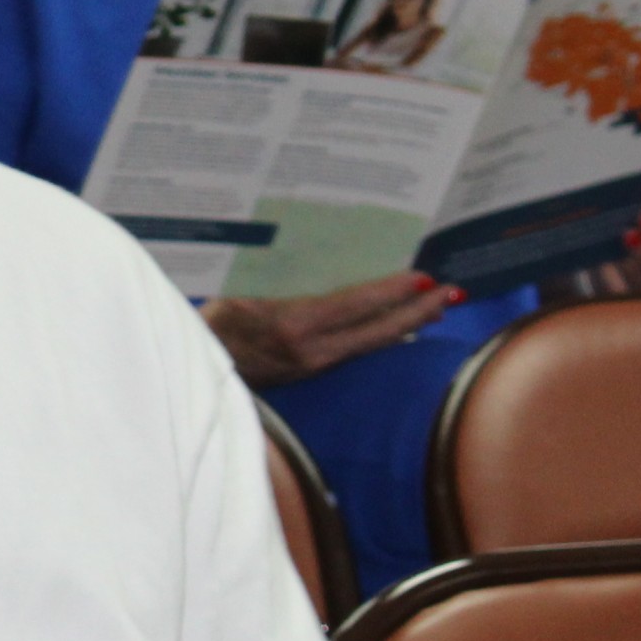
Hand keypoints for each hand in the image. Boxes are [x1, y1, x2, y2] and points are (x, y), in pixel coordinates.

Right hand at [206, 271, 460, 387]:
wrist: (186, 372)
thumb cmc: (205, 326)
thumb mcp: (232, 298)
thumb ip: (274, 288)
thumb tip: (317, 268)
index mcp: (292, 328)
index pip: (355, 307)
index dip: (392, 292)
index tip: (425, 277)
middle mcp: (310, 352)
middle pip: (377, 332)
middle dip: (418, 311)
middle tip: (454, 292)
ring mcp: (312, 367)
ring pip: (370, 344)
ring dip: (405, 324)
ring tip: (437, 307)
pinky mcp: (308, 373)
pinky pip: (354, 352)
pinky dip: (381, 336)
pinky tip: (398, 328)